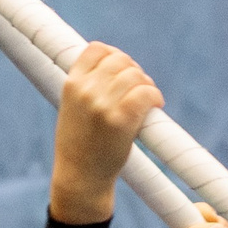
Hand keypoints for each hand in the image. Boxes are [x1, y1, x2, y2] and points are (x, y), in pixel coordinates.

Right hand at [49, 43, 163, 222]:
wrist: (79, 177)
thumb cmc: (79, 144)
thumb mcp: (72, 108)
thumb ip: (87, 86)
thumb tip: (117, 65)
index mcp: (71, 85)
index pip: (96, 49)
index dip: (114, 55)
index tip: (122, 69)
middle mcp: (85, 91)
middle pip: (120, 60)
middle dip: (134, 71)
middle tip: (139, 87)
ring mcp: (103, 105)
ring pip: (135, 76)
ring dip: (147, 84)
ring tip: (148, 98)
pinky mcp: (121, 120)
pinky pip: (145, 93)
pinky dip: (154, 96)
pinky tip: (156, 104)